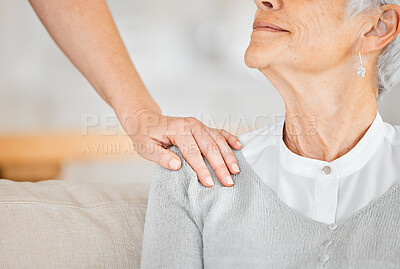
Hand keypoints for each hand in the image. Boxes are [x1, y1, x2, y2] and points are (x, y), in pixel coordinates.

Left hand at [123, 110, 242, 186]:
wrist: (146, 120)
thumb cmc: (145, 135)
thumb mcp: (145, 147)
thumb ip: (160, 157)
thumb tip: (176, 165)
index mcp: (178, 131)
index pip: (192, 152)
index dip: (201, 169)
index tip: (208, 183)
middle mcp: (191, 126)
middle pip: (210, 147)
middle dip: (220, 166)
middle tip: (228, 182)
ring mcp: (198, 125)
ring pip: (218, 140)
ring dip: (228, 156)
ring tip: (236, 171)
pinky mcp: (203, 127)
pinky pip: (219, 132)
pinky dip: (230, 139)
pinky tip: (238, 147)